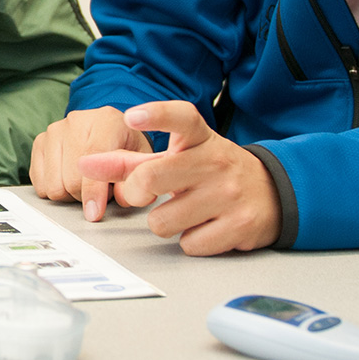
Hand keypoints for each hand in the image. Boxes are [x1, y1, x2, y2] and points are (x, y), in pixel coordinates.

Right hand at [30, 106, 152, 220]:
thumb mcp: (139, 160)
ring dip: (69, 194)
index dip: (93, 192)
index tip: (94, 213)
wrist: (108, 129)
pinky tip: (69, 179)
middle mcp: (76, 122)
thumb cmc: (125, 145)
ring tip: (85, 183)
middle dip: (85, 196)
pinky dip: (54, 190)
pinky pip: (40, 185)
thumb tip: (122, 198)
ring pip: (53, 185)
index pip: (92, 160)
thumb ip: (134, 178)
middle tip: (101, 190)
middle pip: (70, 179)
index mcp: (106, 121)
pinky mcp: (40, 143)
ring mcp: (54, 131)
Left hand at [77, 102, 280, 255]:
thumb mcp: (176, 157)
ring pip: (163, 221)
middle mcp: (215, 162)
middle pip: (151, 179)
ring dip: (165, 222)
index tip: (133, 116)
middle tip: (145, 194)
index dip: (156, 115)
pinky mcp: (239, 226)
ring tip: (184, 210)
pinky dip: (190, 240)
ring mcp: (229, 194)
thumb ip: (129, 160)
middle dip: (136, 193)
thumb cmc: (210, 171)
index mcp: (199, 138)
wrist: (272, 193)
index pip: (181, 118)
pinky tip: (205, 226)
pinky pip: (189, 244)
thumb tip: (86, 162)